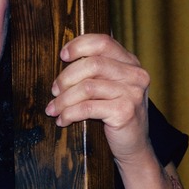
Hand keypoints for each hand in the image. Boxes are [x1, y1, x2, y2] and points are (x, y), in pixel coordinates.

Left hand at [44, 33, 151, 164]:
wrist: (134, 146)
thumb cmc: (115, 114)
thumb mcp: (110, 87)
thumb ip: (96, 71)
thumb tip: (64, 56)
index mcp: (130, 63)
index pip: (103, 42)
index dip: (79, 45)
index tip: (62, 55)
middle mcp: (135, 75)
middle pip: (91, 64)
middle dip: (66, 78)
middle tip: (54, 91)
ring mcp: (132, 93)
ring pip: (86, 87)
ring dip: (63, 99)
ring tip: (53, 109)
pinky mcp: (125, 112)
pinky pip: (87, 108)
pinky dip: (69, 114)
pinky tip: (62, 120)